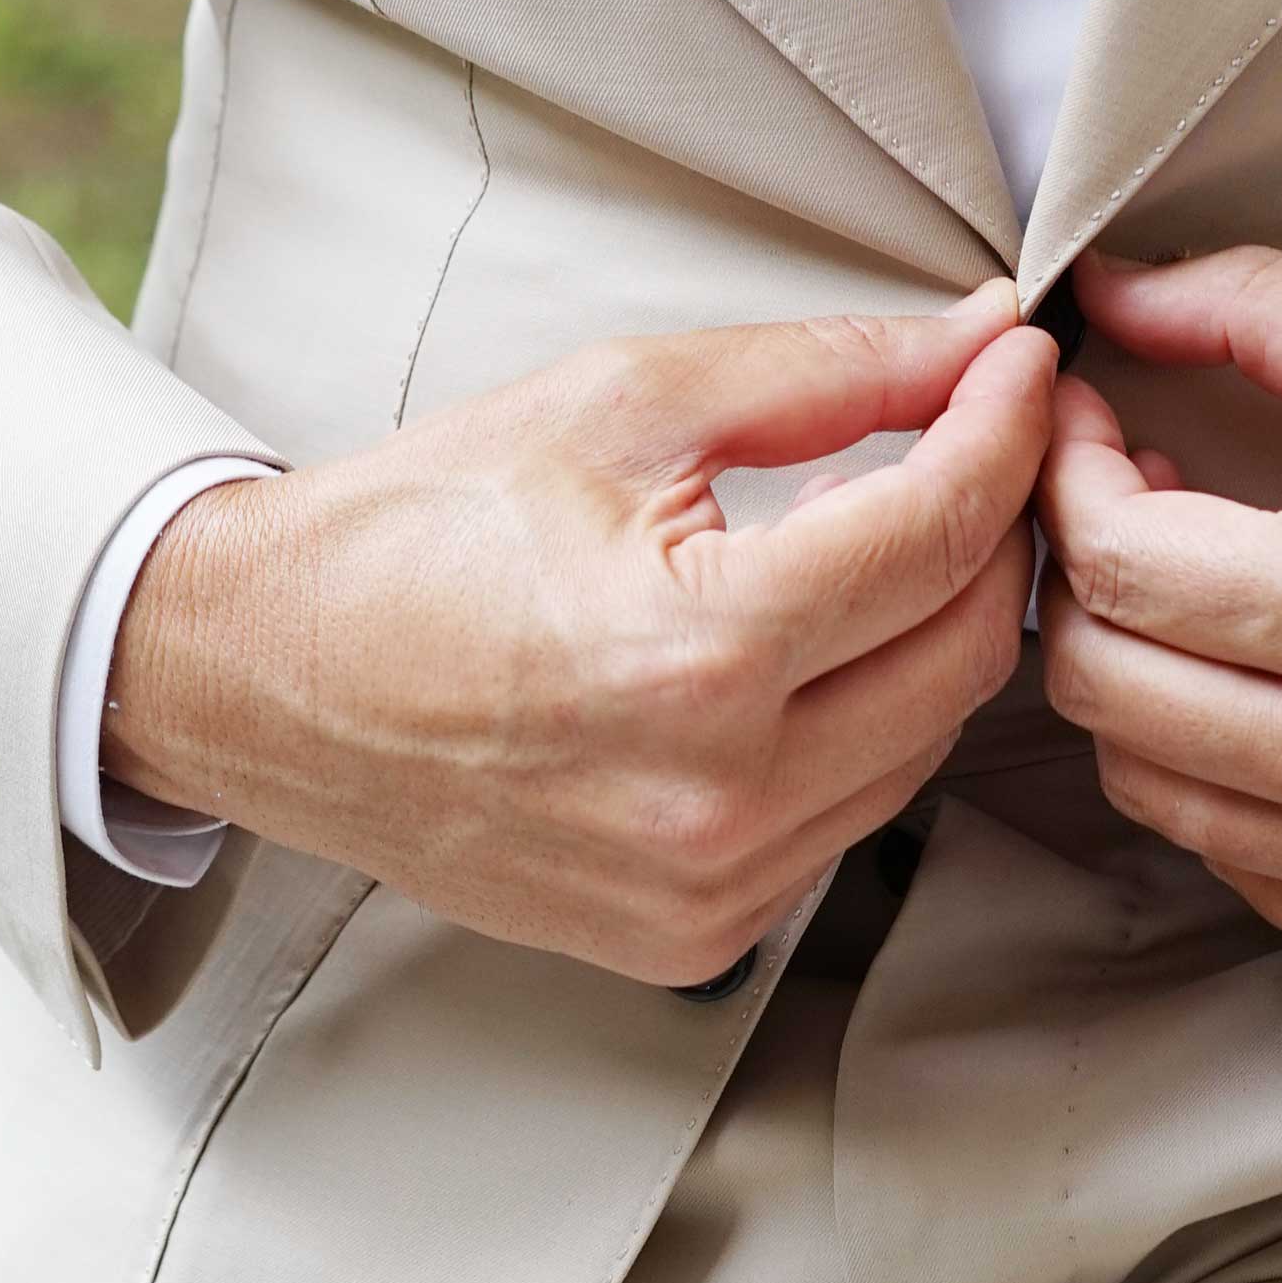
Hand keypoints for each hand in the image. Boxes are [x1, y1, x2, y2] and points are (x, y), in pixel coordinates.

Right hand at [106, 285, 1053, 986]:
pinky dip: (862, 722)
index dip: (1004, 429)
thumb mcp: (623, 404)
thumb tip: (971, 345)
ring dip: (933, 629)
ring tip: (885, 532)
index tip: (1017, 365)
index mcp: (697, 655)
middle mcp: (718, 799)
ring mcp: (708, 888)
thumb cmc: (417, 531)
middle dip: (995, 529)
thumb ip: (824, 373)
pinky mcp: (694, 937)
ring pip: (926, 743)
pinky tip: (811, 646)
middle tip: (979, 439)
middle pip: (968, 651)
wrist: (264, 677)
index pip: (939, 533)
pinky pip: (850, 817)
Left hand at [1033, 248, 1281, 986]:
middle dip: (1081, 577)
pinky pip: (1238, 863)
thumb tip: (1112, 289)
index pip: (1116, 563)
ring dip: (1141, 677)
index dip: (1067, 477)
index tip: (1091, 429)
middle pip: (1096, 684)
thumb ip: (1268, 309)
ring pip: (1146, 784)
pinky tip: (1278, 696)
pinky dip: (1222, 777)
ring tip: (1205, 598)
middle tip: (1134, 506)